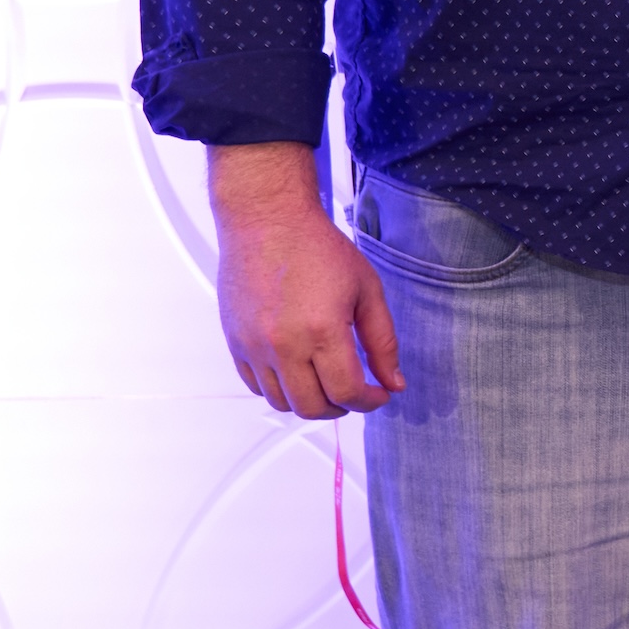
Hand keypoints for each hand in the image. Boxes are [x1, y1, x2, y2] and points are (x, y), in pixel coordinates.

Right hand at [209, 142, 399, 418]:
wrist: (266, 220)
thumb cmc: (317, 247)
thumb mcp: (367, 289)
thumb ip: (383, 341)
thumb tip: (393, 382)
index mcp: (322, 330)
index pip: (347, 393)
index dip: (368, 402)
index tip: (378, 395)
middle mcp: (283, 344)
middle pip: (312, 407)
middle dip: (340, 408)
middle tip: (354, 393)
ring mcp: (254, 346)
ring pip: (281, 402)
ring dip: (308, 401)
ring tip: (326, 383)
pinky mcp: (235, 342)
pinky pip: (255, 385)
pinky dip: (279, 389)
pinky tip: (297, 371)